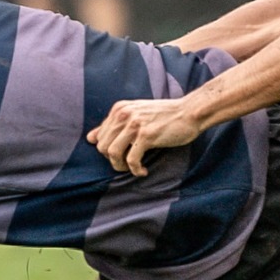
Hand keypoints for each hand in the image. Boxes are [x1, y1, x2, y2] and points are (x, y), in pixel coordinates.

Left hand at [87, 96, 206, 176]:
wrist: (190, 112)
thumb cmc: (164, 116)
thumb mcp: (136, 115)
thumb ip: (113, 125)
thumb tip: (90, 138)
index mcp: (119, 109)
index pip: (99, 136)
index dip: (109, 151)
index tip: (123, 155)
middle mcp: (124, 114)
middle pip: (102, 147)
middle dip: (113, 160)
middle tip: (128, 164)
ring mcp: (134, 124)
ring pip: (112, 154)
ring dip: (121, 167)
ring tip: (134, 168)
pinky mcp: (146, 136)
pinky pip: (131, 160)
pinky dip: (136, 170)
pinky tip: (144, 171)